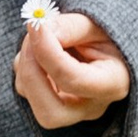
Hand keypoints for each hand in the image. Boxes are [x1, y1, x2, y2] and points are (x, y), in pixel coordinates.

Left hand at [13, 0, 131, 133]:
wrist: (104, 46)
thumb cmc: (104, 36)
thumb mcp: (95, 25)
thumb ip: (69, 26)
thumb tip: (39, 28)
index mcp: (113, 84)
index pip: (74, 80)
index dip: (48, 51)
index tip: (37, 24)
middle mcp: (91, 107)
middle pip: (50, 112)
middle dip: (31, 72)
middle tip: (31, 35)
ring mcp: (68, 112)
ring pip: (30, 95)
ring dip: (26, 60)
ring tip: (44, 34)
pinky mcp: (47, 105)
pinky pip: (24, 87)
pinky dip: (24, 63)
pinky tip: (42, 48)